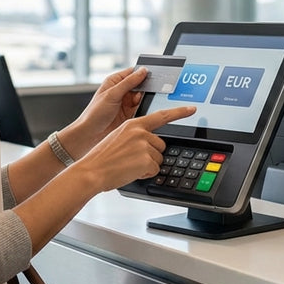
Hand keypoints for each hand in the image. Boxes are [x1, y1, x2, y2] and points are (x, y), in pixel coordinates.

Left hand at [60, 66, 151, 157]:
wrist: (90, 135)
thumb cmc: (94, 113)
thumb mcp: (112, 94)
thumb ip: (129, 82)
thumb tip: (142, 71)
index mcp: (115, 81)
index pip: (133, 72)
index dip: (143, 73)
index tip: (153, 76)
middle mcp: (121, 91)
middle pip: (140, 86)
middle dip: (145, 89)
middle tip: (146, 94)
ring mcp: (126, 103)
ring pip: (142, 98)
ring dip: (144, 101)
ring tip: (137, 105)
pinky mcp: (130, 114)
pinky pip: (142, 109)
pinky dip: (144, 110)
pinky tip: (140, 112)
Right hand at [73, 104, 195, 191]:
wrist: (92, 171)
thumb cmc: (101, 158)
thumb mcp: (118, 138)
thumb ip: (134, 136)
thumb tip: (148, 144)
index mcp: (133, 124)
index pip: (161, 116)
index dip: (179, 112)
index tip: (192, 109)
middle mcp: (140, 132)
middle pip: (161, 145)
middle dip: (151, 155)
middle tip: (131, 160)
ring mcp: (144, 145)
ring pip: (158, 159)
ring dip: (147, 166)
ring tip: (128, 165)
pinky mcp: (146, 159)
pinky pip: (155, 170)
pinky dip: (145, 174)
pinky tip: (131, 172)